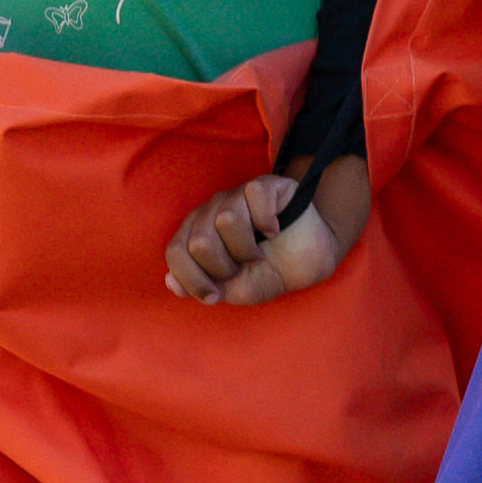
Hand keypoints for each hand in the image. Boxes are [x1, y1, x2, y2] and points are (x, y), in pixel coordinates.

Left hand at [165, 161, 362, 305]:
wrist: (311, 262)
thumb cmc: (270, 273)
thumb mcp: (234, 290)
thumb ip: (202, 287)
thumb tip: (171, 282)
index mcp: (196, 234)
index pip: (176, 252)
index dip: (191, 279)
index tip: (214, 296)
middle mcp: (211, 211)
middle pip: (200, 241)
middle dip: (224, 267)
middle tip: (243, 269)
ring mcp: (237, 196)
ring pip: (226, 219)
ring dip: (246, 248)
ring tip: (258, 253)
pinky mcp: (266, 186)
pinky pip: (255, 196)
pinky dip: (267, 222)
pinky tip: (274, 230)